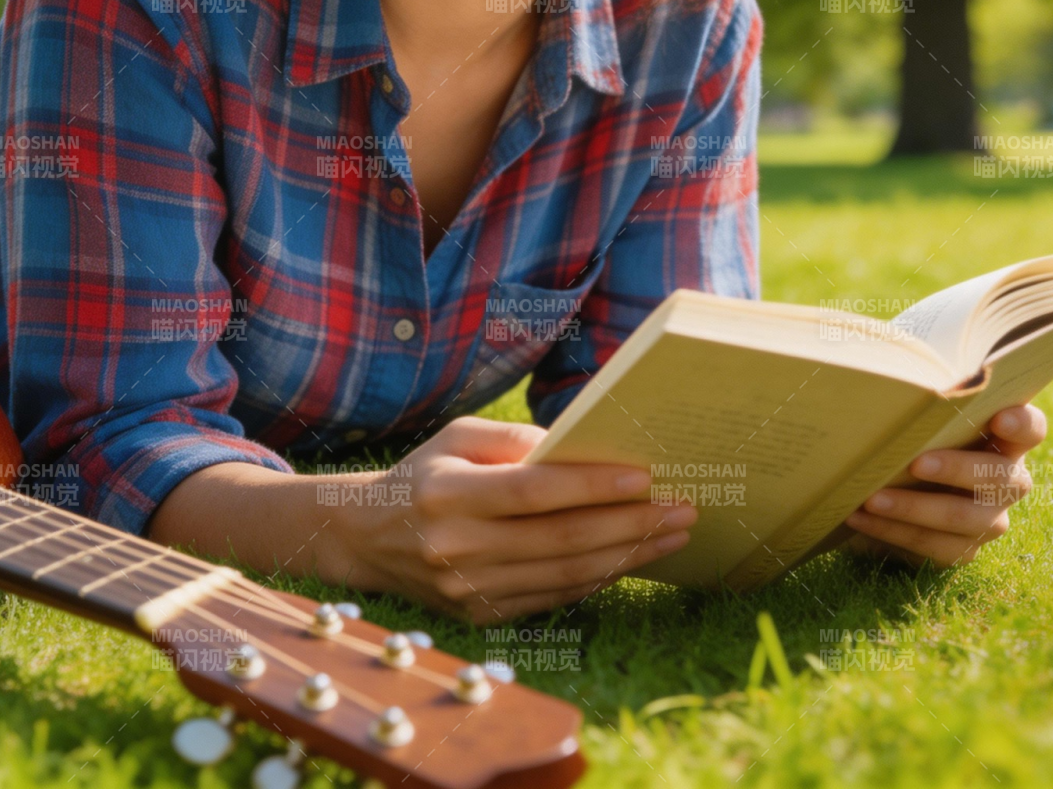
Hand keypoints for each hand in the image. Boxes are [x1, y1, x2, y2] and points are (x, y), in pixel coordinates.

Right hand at [325, 417, 694, 624]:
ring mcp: (470, 589)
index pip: (535, 492)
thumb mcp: (458, 437)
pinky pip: (553, 598)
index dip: (593, 486)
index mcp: (449, 493)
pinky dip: (597, 579)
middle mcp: (458, 547)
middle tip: (682, 509)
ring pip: (565, 576)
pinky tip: (630, 559)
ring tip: (671, 536)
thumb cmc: (425, 474)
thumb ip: (516, 440)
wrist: (370, 536)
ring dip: (627, 557)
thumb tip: (582, 449)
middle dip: (630, 525)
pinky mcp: (482, 616)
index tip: (646, 477)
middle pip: (561, 540)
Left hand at [843, 403, 1045, 567]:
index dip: (1022, 424)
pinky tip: (859, 518)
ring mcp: (990, 518)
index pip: (1030, 428)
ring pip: (966, 518)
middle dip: (955, 469)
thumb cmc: (906, 436)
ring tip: (871, 498)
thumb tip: (890, 384)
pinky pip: (938, 546)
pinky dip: (894, 531)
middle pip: (999, 478)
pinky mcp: (964, 548)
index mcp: (1003, 440)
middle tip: (915, 463)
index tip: (1000, 418)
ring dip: (914, 508)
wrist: (884, 486)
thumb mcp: (916, 418)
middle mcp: (1007, 480)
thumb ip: (920, 405)